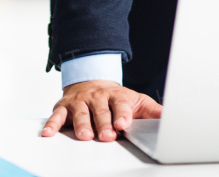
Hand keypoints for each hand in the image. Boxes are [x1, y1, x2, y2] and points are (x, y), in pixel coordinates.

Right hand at [41, 80, 161, 141]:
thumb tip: (169, 118)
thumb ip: (152, 111)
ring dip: (82, 124)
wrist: (92, 83)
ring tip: (85, 136)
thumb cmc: (116, 99)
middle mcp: (97, 98)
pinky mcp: (64, 107)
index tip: (124, 123)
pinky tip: (49, 132)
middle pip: (101, 111)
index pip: (120, 104)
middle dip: (104, 123)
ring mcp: (80, 102)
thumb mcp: (137, 101)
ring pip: (81, 113)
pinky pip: (57, 116)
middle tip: (107, 135)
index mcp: (117, 97)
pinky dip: (52, 123)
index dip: (122, 114)